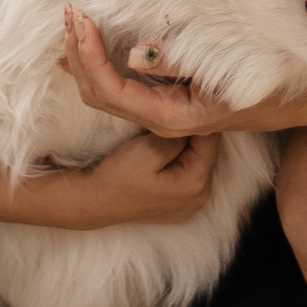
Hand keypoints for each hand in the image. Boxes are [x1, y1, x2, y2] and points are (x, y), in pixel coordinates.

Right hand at [31, 126, 222, 226]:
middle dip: (193, 132)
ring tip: (169, 131)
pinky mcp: (179, 207)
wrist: (96, 200)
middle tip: (177, 111)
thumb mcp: (150, 147)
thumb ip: (179, 133)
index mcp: (196, 183)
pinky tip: (166, 153)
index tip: (190, 99)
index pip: (210, 139)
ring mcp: (190, 205)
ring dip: (187, 146)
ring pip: (197, 163)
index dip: (199, 118)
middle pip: (205, 152)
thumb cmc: (119, 174)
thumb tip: (195, 121)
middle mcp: (199, 198)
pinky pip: (188, 176)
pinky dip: (181, 162)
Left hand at [60, 6, 306, 139]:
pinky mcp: (175, 102)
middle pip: (103, 95)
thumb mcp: (233, 69)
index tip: (78, 18)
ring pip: (111, 94)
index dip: (89, 55)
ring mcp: (170, 114)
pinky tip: (89, 49)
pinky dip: (103, 65)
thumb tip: (133, 54)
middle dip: (79, 54)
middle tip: (67, 12)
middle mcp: (167, 120)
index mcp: (177, 117)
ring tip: (69, 25)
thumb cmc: (279, 82)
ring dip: (86, 58)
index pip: (114, 90)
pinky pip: (126, 89)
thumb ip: (181, 62)